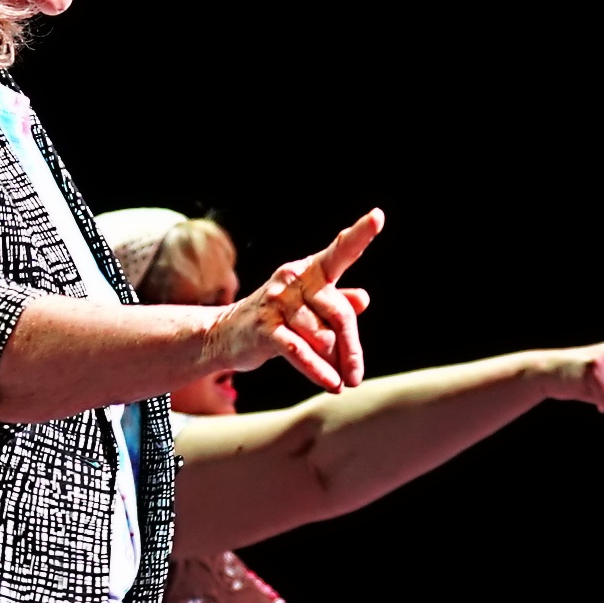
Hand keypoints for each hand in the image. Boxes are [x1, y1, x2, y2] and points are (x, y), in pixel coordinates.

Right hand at [220, 210, 384, 390]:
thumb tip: (364, 298)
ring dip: (332, 363)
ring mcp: (277, 303)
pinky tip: (333, 385)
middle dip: (351, 348)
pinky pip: (300, 352)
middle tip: (357, 375)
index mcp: (309, 271)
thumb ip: (337, 302)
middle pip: (339, 313)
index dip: (359, 235)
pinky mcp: (265, 329)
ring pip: (322, 337)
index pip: (339, 252)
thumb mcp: (308, 309)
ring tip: (334, 377)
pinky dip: (318, 371)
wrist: (225, 334)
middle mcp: (293, 280)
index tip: (378, 217)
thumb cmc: (277, 319)